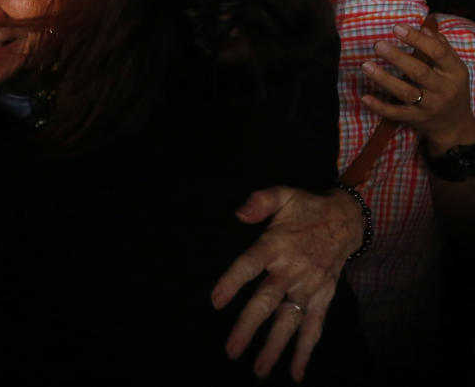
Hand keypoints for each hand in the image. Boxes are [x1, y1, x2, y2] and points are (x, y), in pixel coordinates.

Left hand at [211, 186, 363, 381]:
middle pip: (267, 301)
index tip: (216, 300)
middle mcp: (292, 269)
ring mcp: (309, 287)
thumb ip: (260, 201)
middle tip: (231, 350)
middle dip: (248, 326)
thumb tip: (239, 213)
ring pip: (290, 321)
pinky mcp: (323, 298)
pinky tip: (295, 373)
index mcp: (277, 245)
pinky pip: (314, 327)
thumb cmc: (306, 208)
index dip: (232, 281)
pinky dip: (306, 351)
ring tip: (259, 370)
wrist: (347, 220)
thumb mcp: (282, 194)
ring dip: (274, 347)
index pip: (250, 265)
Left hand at [361, 24, 474, 154]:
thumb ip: (441, 47)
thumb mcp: (453, 69)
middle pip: (419, 72)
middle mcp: (443, 89)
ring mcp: (428, 106)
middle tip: (378, 45)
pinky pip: (395, 113)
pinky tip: (365, 97)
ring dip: (384, 79)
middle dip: (397, 57)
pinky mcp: (415, 119)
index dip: (417, 39)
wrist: (455, 125)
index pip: (437, 52)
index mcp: (454, 72)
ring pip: (404, 92)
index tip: (397, 28)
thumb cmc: (451, 89)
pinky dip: (379, 106)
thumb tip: (425, 27)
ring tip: (366, 65)